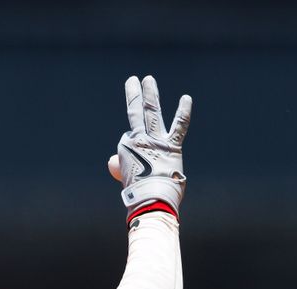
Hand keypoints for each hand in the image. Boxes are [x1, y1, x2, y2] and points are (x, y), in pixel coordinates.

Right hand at [106, 75, 190, 215]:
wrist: (151, 201)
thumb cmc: (138, 195)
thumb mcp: (126, 179)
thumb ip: (120, 168)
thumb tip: (110, 161)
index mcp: (126, 150)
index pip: (129, 138)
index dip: (133, 149)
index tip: (138, 166)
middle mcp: (139, 141)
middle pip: (135, 113)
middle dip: (134, 95)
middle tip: (133, 80)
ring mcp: (155, 141)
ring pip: (151, 112)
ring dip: (150, 94)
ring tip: (148, 79)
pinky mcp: (172, 146)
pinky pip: (179, 125)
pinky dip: (183, 112)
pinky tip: (186, 98)